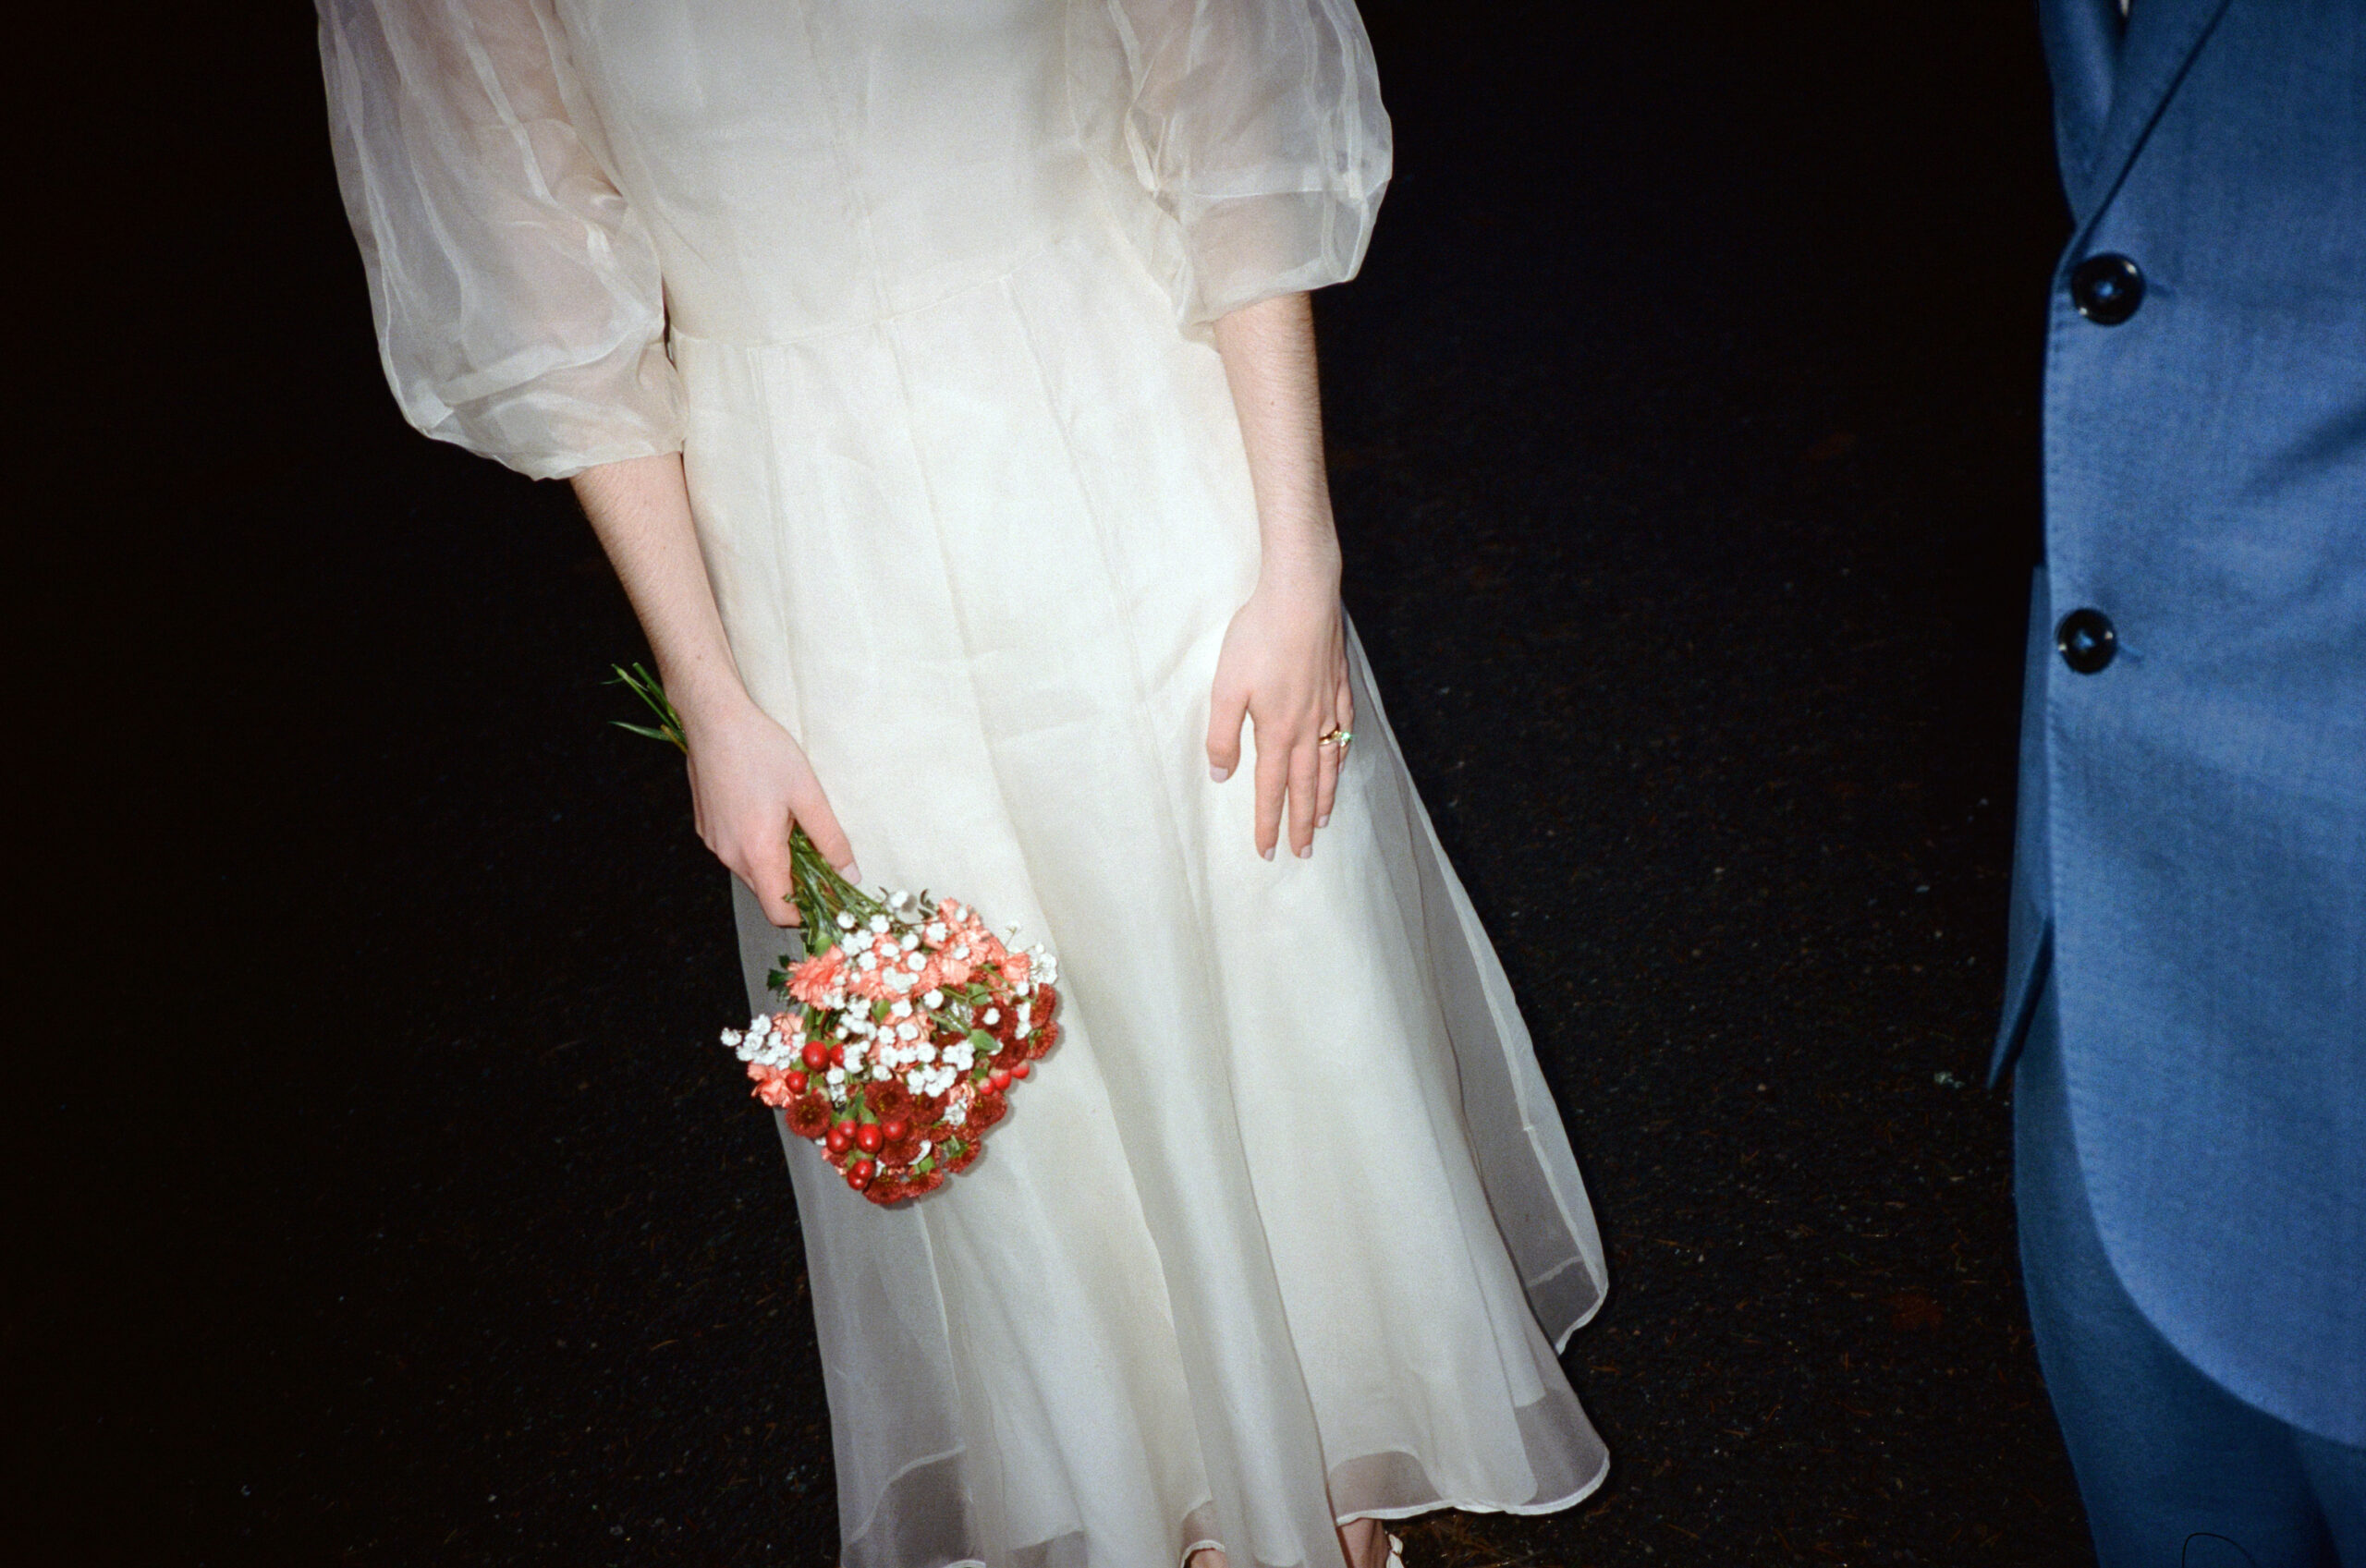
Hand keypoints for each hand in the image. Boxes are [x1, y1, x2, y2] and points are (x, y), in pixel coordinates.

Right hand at [678, 692, 856, 926]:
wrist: (714, 720)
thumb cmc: (762, 751)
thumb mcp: (807, 794)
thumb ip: (830, 839)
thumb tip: (849, 875)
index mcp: (757, 851)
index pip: (780, 913)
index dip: (808, 914)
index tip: (830, 899)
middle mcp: (729, 855)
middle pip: (767, 894)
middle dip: (796, 886)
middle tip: (823, 859)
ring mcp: (714, 843)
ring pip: (752, 872)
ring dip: (777, 864)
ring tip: (794, 828)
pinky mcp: (706, 829)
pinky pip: (736, 852)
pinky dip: (757, 847)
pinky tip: (769, 815)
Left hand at [1205, 563, 1353, 859]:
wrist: (1301, 594)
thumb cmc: (1258, 637)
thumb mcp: (1226, 688)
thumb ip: (1222, 735)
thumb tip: (1222, 775)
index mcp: (1277, 731)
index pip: (1271, 790)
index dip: (1268, 824)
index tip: (1267, 854)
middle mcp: (1307, 726)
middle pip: (1305, 786)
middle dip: (1300, 823)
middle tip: (1303, 853)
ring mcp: (1327, 705)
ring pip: (1328, 762)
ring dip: (1324, 795)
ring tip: (1322, 821)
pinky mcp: (1338, 683)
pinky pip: (1343, 729)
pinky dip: (1342, 752)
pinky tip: (1340, 757)